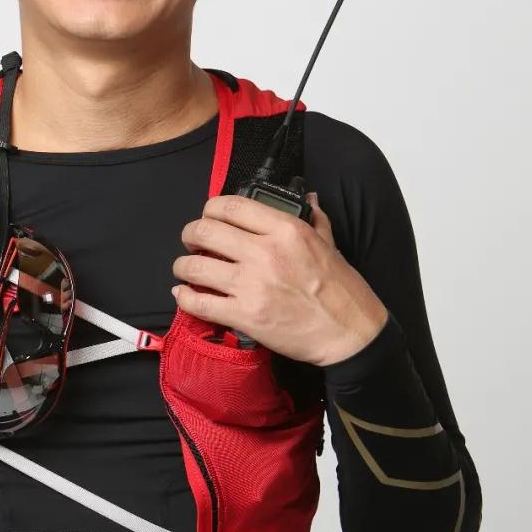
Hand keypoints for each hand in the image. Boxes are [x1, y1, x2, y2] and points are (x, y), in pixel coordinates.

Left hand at [171, 191, 388, 365]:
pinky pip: (199, 303)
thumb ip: (314, 218)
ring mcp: (252, 285)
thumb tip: (309, 199)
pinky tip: (184, 294)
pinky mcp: (244, 315)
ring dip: (183, 267)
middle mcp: (264, 252)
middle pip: (204, 232)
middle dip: (190, 235)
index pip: (230, 206)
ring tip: (186, 270)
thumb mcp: (330, 244)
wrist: (348, 332)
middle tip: (192, 242)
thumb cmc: (341, 291)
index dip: (210, 210)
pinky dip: (185, 297)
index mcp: (285, 230)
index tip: (208, 217)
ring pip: (194, 267)